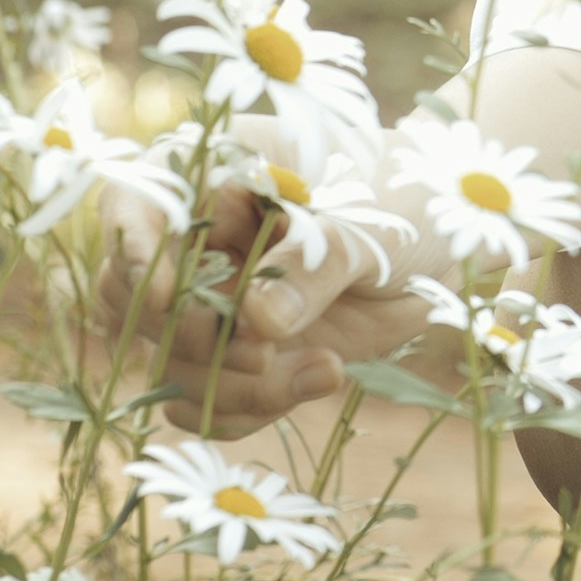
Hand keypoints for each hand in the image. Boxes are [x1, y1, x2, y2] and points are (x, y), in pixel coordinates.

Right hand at [97, 115, 437, 441]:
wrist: (448, 239)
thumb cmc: (409, 195)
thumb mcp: (374, 219)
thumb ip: (315, 262)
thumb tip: (255, 320)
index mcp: (222, 172)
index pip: (136, 200)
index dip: (131, 247)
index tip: (161, 294)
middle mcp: (202, 239)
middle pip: (137, 301)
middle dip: (193, 339)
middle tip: (263, 351)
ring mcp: (216, 300)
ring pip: (170, 362)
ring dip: (228, 385)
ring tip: (323, 368)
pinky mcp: (242, 352)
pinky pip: (209, 399)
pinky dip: (250, 407)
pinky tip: (324, 377)